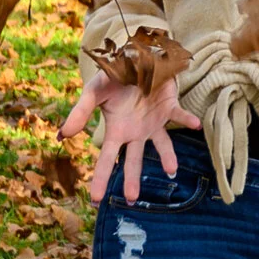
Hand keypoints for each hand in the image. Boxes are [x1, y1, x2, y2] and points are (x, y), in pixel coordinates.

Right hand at [61, 67, 199, 204]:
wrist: (133, 58)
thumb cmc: (112, 77)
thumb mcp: (93, 92)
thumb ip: (80, 112)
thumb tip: (63, 135)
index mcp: (116, 130)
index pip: (106, 159)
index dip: (100, 179)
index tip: (95, 200)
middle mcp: (136, 131)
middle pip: (134, 160)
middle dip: (133, 180)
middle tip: (131, 200)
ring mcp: (154, 122)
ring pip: (162, 145)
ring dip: (167, 157)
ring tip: (171, 170)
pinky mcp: (169, 107)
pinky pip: (179, 115)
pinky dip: (187, 120)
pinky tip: (195, 124)